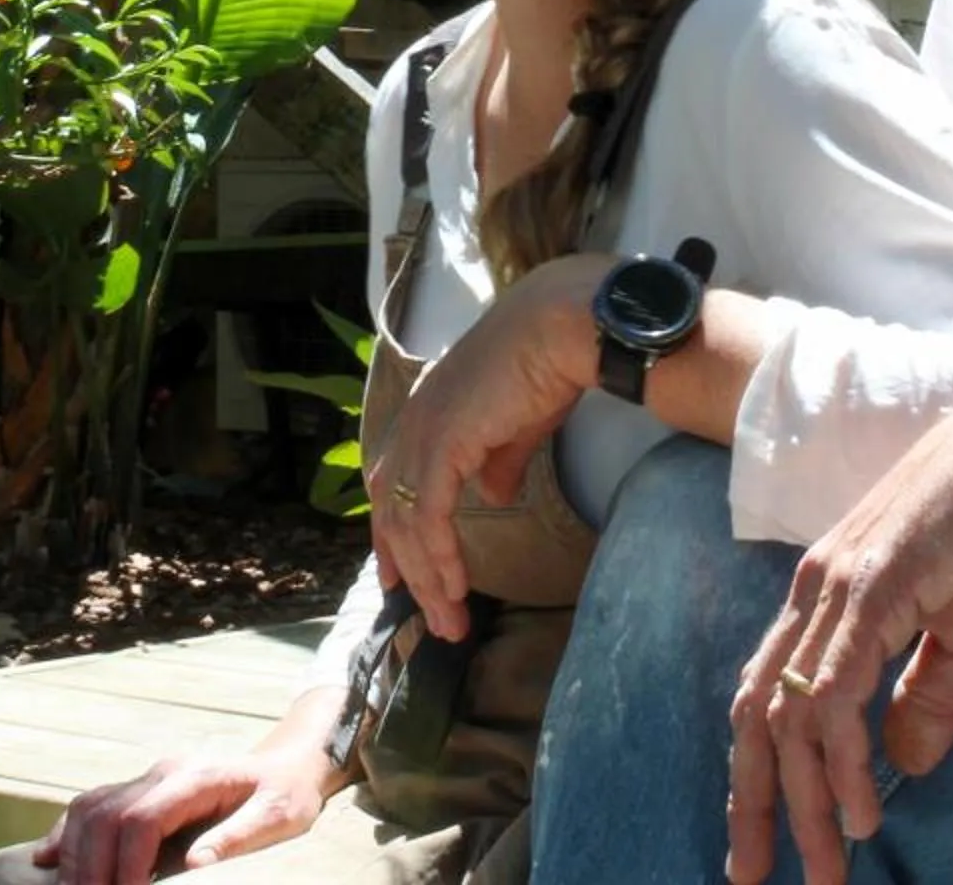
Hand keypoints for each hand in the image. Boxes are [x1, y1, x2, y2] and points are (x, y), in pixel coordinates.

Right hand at [32, 742, 336, 884]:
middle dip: (90, 867)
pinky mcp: (138, 791)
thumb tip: (194, 864)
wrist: (288, 767)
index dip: (126, 865)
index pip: (142, 819)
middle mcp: (162, 772)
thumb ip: (237, 837)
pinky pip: (90, 806)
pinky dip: (66, 833)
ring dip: (72, 853)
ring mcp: (147, 779)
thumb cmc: (286, 796)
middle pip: (105, 815)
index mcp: (195, 777)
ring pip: (89, 808)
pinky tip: (48, 860)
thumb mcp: (278, 818)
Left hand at [367, 254, 604, 642]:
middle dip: (409, 569)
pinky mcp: (441, 445)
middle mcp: (413, 422)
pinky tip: (455, 588)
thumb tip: (493, 493)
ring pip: (406, 523)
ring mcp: (422, 432)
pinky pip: (428, 517)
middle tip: (430, 618)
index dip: (392, 532)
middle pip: (391, 511)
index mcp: (426, 412)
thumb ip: (498, 460)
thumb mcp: (516, 425)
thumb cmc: (545, 367)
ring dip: (427, 578)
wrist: (560, 331)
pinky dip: (437, 557)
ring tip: (450, 622)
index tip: (400, 577)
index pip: (391, 481)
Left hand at [724, 376, 952, 884]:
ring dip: (804, 800)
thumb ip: (928, 695)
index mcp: (825, 599)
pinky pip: (837, 690)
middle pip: (756, 715)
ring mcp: (837, 587)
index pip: (765, 695)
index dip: (757, 770)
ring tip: (825, 868)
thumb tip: (902, 767)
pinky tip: (859, 812)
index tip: (761, 837)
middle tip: (750, 877)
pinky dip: (841, 758)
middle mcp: (813, 593)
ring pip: (791, 713)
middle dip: (754, 804)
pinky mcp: (875, 587)